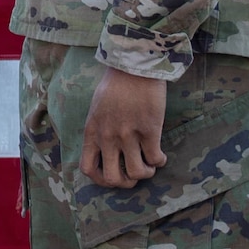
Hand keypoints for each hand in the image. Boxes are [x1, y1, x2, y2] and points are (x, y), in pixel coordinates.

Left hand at [79, 67, 167, 189]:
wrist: (133, 66)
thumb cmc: (116, 85)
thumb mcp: (96, 109)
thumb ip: (98, 130)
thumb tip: (105, 150)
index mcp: (92, 132)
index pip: (88, 169)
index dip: (101, 180)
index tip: (113, 176)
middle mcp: (107, 137)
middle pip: (112, 179)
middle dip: (125, 183)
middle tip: (134, 173)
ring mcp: (128, 135)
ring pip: (137, 173)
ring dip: (146, 173)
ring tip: (150, 164)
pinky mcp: (149, 130)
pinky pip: (155, 159)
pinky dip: (160, 161)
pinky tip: (160, 154)